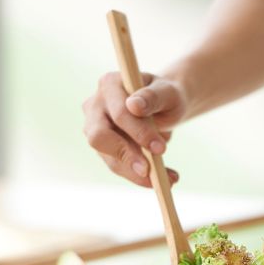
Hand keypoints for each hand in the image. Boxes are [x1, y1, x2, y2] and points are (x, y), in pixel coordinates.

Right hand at [82, 72, 187, 186]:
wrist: (164, 106)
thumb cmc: (166, 96)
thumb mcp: (168, 92)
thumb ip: (153, 97)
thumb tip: (134, 106)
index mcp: (109, 84)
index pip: (118, 113)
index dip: (138, 132)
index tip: (161, 149)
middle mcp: (96, 105)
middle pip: (100, 137)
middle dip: (127, 156)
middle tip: (151, 172)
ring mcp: (95, 128)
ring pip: (109, 157)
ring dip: (136, 173)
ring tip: (167, 180)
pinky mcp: (103, 148)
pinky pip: (118, 166)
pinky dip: (139, 176)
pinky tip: (163, 178)